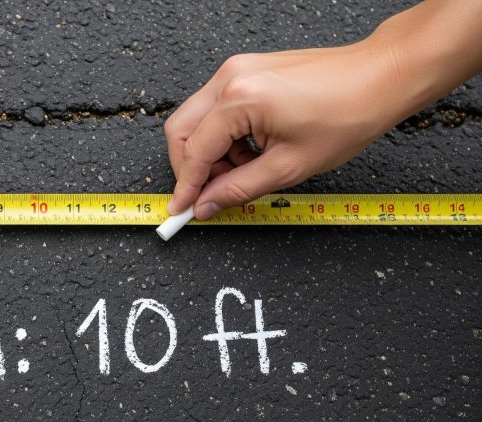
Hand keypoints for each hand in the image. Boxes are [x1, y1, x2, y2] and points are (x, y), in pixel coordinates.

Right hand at [164, 44, 406, 219]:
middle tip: (208, 195)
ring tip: (244, 171)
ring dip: (210, 153)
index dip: (185, 187)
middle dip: (190, 169)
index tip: (181, 211)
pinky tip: (251, 151)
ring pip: (196, 120)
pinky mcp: (246, 70)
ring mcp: (236, 70)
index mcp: (239, 99)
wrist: (381, 76)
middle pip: (180, 130)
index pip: (194, 151)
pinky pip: (216, 108)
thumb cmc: (349, 114)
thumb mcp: (291, 166)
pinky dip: (224, 136)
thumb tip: (206, 206)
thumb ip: (239, 190)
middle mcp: (230, 78)